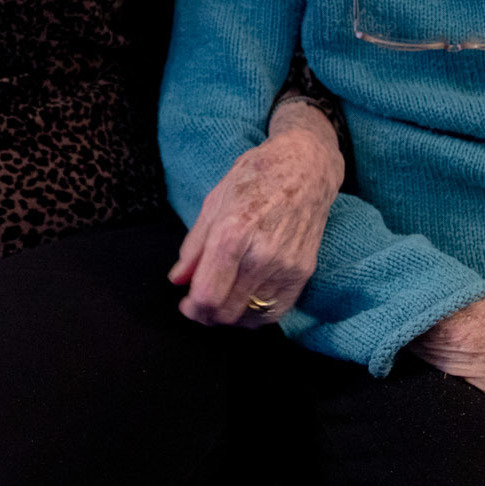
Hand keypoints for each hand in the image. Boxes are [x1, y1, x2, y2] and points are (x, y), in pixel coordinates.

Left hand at [169, 99, 344, 325]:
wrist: (306, 168)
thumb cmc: (257, 176)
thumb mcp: (214, 202)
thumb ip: (193, 246)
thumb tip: (178, 280)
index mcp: (233, 232)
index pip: (208, 295)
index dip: (192, 308)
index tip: (186, 304)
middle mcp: (262, 254)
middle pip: (227, 312)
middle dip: (207, 316)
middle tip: (200, 305)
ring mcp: (286, 266)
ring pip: (251, 317)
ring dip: (231, 316)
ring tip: (222, 300)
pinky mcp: (303, 272)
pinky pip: (276, 311)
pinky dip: (257, 314)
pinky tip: (245, 301)